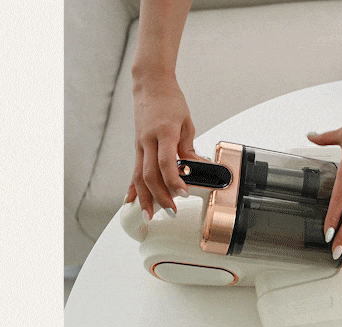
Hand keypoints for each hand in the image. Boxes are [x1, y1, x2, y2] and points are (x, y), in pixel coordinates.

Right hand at [126, 75, 201, 218]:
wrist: (150, 86)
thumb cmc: (170, 101)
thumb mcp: (187, 123)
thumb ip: (189, 148)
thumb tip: (197, 168)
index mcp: (164, 133)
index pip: (166, 163)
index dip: (174, 181)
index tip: (184, 193)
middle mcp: (148, 140)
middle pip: (150, 175)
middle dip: (159, 196)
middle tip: (170, 212)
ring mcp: (140, 144)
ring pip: (138, 176)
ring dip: (143, 197)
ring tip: (149, 215)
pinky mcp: (137, 147)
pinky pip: (134, 170)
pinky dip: (133, 187)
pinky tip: (132, 201)